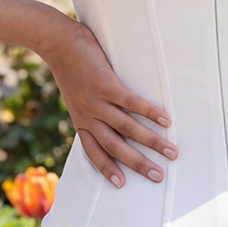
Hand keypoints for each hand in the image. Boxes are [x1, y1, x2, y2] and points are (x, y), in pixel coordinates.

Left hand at [42, 18, 176, 186]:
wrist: (55, 42)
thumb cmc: (69, 66)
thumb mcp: (74, 95)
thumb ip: (89, 109)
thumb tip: (109, 118)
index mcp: (81, 120)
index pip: (94, 152)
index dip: (108, 169)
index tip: (122, 184)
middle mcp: (88, 116)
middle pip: (115, 147)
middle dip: (138, 164)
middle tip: (159, 177)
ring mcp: (96, 101)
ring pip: (127, 128)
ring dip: (152, 142)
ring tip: (172, 152)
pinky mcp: (104, 83)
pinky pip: (131, 102)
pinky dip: (149, 112)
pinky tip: (166, 120)